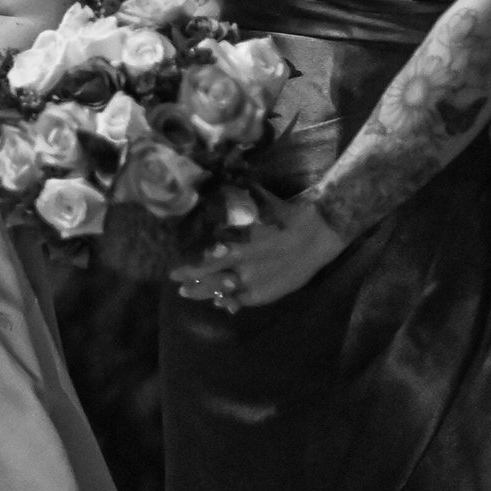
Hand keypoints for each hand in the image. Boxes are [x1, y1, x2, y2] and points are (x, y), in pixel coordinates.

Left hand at [171, 198, 346, 314]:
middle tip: (178, 285)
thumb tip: (219, 188)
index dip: (188, 269)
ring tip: (191, 294)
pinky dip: (231, 302)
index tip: (173, 272)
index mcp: (237, 247)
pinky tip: (223, 303)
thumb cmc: (285, 216)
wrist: (318, 235)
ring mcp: (254, 283)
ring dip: (206, 294)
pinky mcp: (267, 293)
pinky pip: (243, 301)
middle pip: (209, 281)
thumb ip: (235, 206)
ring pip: (223, 293)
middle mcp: (242, 268)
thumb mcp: (255, 208)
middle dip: (192, 284)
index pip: (205, 262)